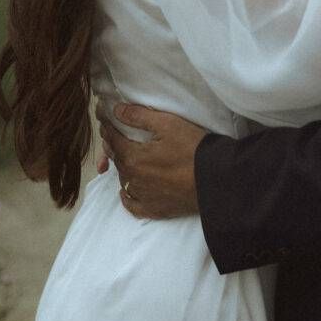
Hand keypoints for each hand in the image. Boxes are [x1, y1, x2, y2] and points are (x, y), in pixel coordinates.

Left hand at [96, 101, 206, 218]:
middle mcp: (133, 179)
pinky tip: (126, 191)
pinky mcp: (155, 209)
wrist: (215, 179)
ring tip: (124, 155)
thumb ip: (139, 116)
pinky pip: (132, 205)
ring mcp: (143, 196)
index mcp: (133, 157)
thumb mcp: (168, 124)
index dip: (107, 124)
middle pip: (116, 158)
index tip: (104, 114)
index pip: (112, 138)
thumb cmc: (194, 148)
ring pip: (123, 179)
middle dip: (112, 143)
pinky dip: (127, 197)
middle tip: (112, 132)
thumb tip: (117, 111)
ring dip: (121, 166)